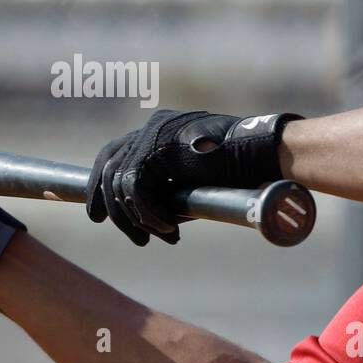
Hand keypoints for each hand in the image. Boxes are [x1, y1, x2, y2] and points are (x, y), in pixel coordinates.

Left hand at [86, 109, 300, 245]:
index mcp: (159, 130)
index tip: (99, 215)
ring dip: (136, 217)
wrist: (263, 154)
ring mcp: (154, 133)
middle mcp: (152, 126)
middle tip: (128, 234)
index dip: (102, 186)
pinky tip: (168, 228)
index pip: (115, 155)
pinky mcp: (159, 146)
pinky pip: (135, 187)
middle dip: (107, 203)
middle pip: (109, 164)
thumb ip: (168, 193)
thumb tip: (147, 222)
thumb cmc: (241, 168)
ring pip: (120, 181)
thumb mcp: (195, 182)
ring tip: (162, 235)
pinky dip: (148, 213)